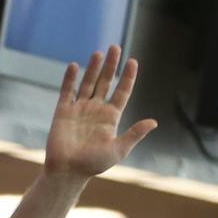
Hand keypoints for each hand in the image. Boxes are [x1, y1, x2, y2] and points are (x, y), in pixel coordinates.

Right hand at [44, 46, 155, 179]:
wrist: (67, 171)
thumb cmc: (93, 164)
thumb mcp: (118, 149)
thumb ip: (134, 134)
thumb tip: (154, 122)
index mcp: (111, 117)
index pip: (122, 92)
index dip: (128, 77)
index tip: (133, 61)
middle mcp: (96, 110)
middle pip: (105, 82)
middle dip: (110, 65)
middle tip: (115, 47)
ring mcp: (79, 109)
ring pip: (88, 83)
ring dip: (93, 68)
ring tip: (98, 52)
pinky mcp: (63, 111)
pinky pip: (67, 91)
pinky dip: (70, 78)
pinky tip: (75, 66)